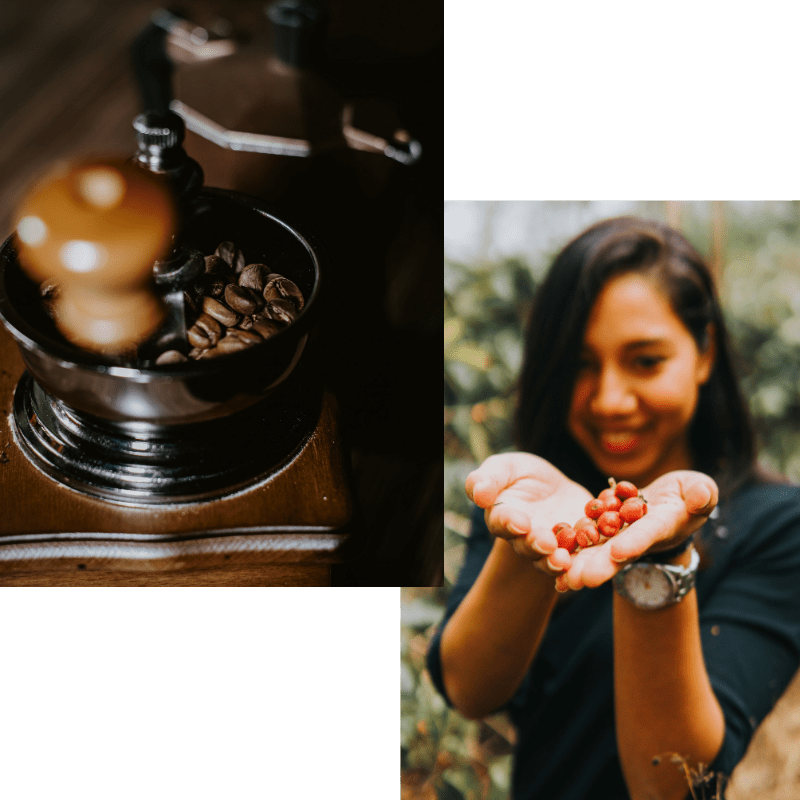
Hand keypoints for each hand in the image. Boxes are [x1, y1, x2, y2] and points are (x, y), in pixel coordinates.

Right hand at [465, 453, 592, 574]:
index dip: (510, 523)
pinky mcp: (577, 549)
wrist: (552, 488)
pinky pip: (580, 560)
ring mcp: (551, 548)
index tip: (519, 522)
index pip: (503, 522)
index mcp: (503, 517)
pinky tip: (592, 567)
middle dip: (537, 546)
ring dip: (557, 563)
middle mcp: (524, 539)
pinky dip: (584, 565)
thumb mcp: (504, 467)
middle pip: (528, 546)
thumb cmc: (520, 474)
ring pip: (552, 560)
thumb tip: (478, 494)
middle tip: (547, 544)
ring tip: (565, 561)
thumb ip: (486, 479)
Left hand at [556, 470, 717, 591]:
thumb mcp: (699, 489)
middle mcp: (637, 537)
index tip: (618, 552)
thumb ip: (701, 493)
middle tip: (579, 580)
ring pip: (597, 551)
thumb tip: (701, 496)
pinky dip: (570, 552)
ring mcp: (619, 536)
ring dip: (580, 565)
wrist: (670, 503)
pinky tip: (550, 563)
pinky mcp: (603, 531)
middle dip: (599, 566)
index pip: (647, 534)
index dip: (634, 543)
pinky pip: (584, 540)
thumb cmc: (689, 494)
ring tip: (562, 578)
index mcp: (663, 525)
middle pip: (617, 553)